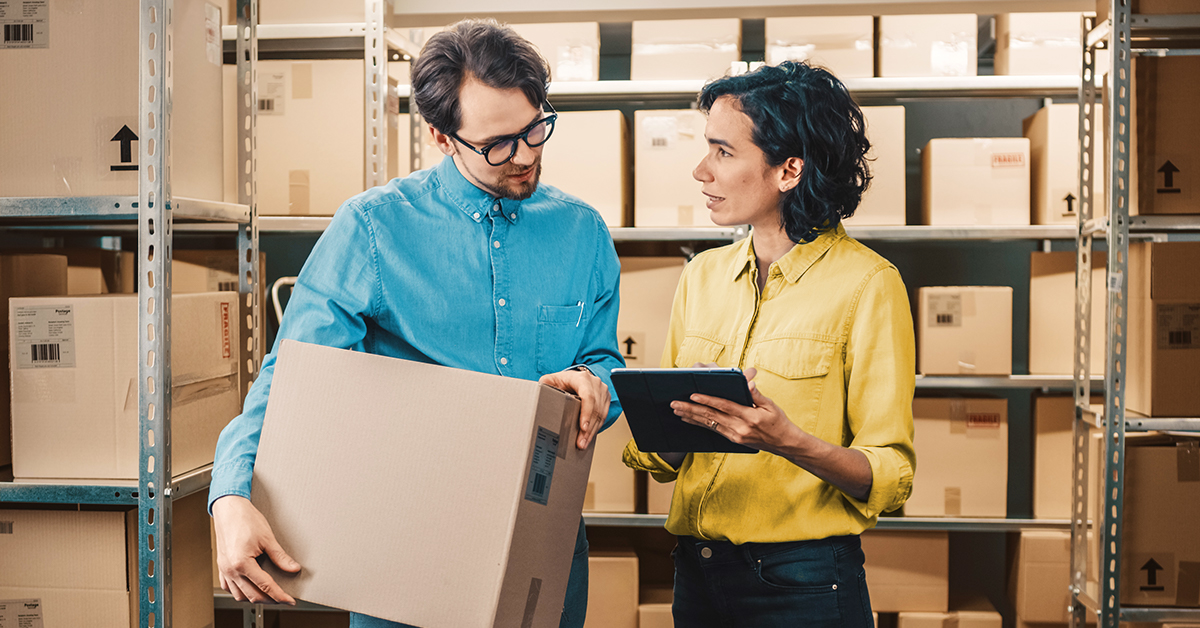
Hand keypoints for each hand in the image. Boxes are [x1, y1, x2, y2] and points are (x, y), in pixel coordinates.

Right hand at [212, 495, 299, 604]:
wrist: (228, 508)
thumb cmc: (245, 519)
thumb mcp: (267, 538)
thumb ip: (280, 557)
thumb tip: (293, 568)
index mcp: (242, 563)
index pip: (265, 586)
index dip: (279, 596)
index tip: (289, 600)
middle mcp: (231, 569)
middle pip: (252, 595)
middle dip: (269, 600)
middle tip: (282, 598)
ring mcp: (224, 569)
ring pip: (239, 595)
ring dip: (254, 598)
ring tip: (269, 594)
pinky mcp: (221, 566)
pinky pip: (229, 587)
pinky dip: (240, 592)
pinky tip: (249, 588)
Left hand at [539, 367, 609, 449]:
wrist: (575, 379)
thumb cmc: (562, 381)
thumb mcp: (551, 380)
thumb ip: (545, 386)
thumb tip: (538, 396)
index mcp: (582, 378)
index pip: (588, 396)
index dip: (586, 413)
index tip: (583, 427)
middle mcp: (595, 383)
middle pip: (595, 409)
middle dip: (588, 429)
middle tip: (580, 442)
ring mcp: (602, 391)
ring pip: (601, 415)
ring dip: (592, 431)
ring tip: (583, 443)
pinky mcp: (605, 400)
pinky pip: (603, 417)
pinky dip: (595, 428)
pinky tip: (588, 437)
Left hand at [671, 367, 800, 454]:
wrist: (784, 444)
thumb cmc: (779, 421)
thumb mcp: (771, 405)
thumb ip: (757, 394)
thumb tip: (749, 382)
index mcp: (750, 417)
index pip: (724, 406)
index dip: (708, 400)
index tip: (693, 395)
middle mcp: (740, 428)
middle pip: (712, 416)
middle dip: (691, 409)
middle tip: (675, 403)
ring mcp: (735, 435)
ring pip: (709, 424)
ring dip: (691, 417)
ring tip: (677, 410)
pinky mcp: (733, 440)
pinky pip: (713, 430)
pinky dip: (699, 424)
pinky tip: (689, 420)